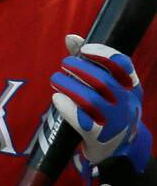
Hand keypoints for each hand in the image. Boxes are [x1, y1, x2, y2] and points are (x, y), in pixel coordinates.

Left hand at [51, 35, 150, 171]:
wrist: (119, 148)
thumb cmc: (110, 109)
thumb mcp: (109, 88)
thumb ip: (90, 62)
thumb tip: (70, 37)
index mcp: (131, 88)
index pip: (123, 66)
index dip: (103, 54)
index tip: (84, 49)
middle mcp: (126, 104)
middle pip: (103, 82)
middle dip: (80, 69)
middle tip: (63, 63)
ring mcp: (114, 122)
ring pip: (91, 100)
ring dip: (69, 86)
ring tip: (55, 78)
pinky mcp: (99, 136)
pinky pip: (82, 120)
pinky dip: (67, 107)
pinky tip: (57, 99)